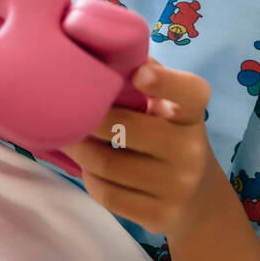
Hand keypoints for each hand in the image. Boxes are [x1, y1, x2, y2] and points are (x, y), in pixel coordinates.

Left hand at [59, 56, 215, 238]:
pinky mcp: (160, 215)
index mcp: (191, 113)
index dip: (166, 82)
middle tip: (61, 109)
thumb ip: (146, 76)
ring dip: (78, 149)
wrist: (198, 200)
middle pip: (126, 129)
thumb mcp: (167, 107)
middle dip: (87, 118)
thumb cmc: (168, 136)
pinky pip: (107, 194)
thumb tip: (103, 45)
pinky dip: (88, 178)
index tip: (138, 74)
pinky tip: (86, 168)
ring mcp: (177, 185)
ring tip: (65, 137)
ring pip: (108, 164)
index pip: (190, 92)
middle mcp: (190, 149)